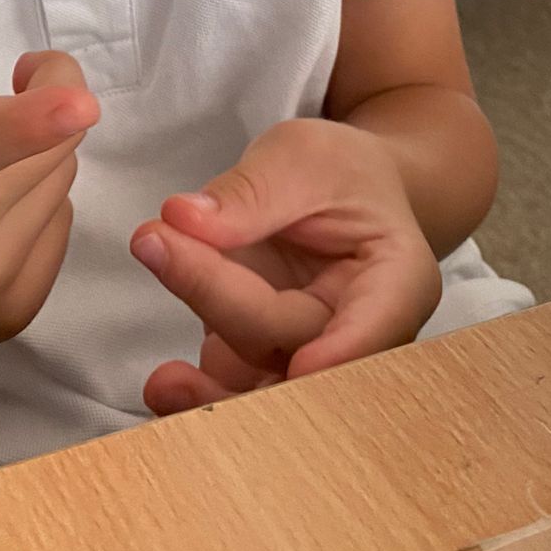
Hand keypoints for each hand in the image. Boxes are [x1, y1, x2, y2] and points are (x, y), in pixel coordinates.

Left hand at [130, 118, 440, 415]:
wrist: (336, 193)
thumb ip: (252, 191)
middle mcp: (354, 333)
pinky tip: (163, 390)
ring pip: (257, 382)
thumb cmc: (338, 174)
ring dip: (207, 386)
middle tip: (155, 242)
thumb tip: (185, 219)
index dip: (343, 352)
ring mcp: (302, 354)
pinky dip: (196, 393)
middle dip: (222, 297)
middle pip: (291, 338)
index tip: (301, 365)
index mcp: (395, 280)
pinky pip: (228, 386)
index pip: (376, 323)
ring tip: (161, 379)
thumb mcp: (302, 157)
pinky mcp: (257, 359)